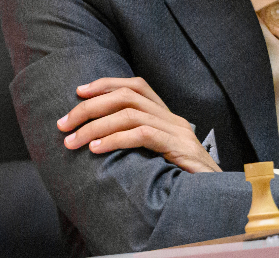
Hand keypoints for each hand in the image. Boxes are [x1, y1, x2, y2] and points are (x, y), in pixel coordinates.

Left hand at [56, 77, 220, 172]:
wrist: (214, 194)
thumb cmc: (182, 179)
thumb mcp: (158, 156)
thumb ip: (138, 144)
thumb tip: (99, 141)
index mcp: (168, 117)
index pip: (137, 86)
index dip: (107, 84)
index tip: (79, 92)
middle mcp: (173, 119)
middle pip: (128, 97)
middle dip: (90, 107)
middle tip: (64, 124)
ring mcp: (177, 132)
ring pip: (131, 114)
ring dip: (96, 126)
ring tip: (73, 141)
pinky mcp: (178, 147)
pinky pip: (143, 135)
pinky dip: (115, 139)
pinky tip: (96, 149)